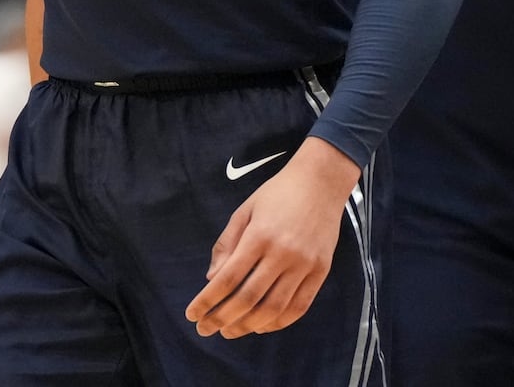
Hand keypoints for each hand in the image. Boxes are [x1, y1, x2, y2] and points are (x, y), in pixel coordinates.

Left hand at [185, 137, 359, 338]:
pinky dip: (279, 322)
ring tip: (230, 332)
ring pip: (273, 308)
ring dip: (248, 326)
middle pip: (248, 298)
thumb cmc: (278, 193)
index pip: (228, 278)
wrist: (322, 181)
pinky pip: (299, 306)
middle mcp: (283, 252)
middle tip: (205, 329)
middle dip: (221, 318)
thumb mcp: (245, 210)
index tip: (192, 314)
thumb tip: (212, 279)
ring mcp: (305, 263)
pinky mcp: (321, 270)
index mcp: (260, 235)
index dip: (207, 300)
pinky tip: (262, 326)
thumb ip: (227, 244)